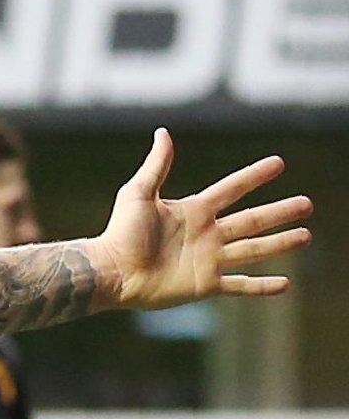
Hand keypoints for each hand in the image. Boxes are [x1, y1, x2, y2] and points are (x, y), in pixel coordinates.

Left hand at [92, 129, 310, 310]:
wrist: (111, 271)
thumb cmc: (119, 232)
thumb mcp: (138, 193)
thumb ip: (156, 165)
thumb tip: (163, 131)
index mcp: (193, 210)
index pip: (232, 189)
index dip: (254, 176)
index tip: (279, 163)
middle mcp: (206, 234)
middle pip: (252, 220)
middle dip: (280, 212)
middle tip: (307, 203)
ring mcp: (208, 260)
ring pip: (254, 249)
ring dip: (280, 243)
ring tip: (306, 235)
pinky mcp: (204, 285)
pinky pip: (240, 285)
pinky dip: (262, 286)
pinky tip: (285, 284)